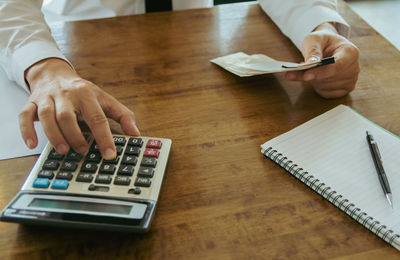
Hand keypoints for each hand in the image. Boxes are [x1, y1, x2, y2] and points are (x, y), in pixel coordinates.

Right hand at [19, 58, 139, 158]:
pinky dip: (27, 130)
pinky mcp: (31, 103)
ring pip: (47, 116)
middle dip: (76, 135)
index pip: (97, 117)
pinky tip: (33, 144)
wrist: (54, 73)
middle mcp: (66, 95)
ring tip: (64, 150)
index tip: (109, 153)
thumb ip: (122, 115)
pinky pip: (24, 116)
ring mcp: (47, 98)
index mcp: (87, 94)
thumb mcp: (105, 99)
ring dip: (55, 135)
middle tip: (83, 151)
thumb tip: (136, 133)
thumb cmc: (82, 91)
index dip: (104, 137)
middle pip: (68, 116)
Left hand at [285, 22, 359, 97]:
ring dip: (312, 81)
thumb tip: (310, 63)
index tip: (306, 75)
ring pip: (326, 87)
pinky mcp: (344, 90)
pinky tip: (313, 78)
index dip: (321, 73)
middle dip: (310, 77)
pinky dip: (316, 87)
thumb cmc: (323, 41)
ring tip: (304, 71)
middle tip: (291, 74)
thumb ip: (313, 51)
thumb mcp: (315, 40)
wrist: (329, 46)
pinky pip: (326, 93)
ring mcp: (350, 80)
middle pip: (330, 79)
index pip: (337, 66)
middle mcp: (354, 68)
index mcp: (350, 52)